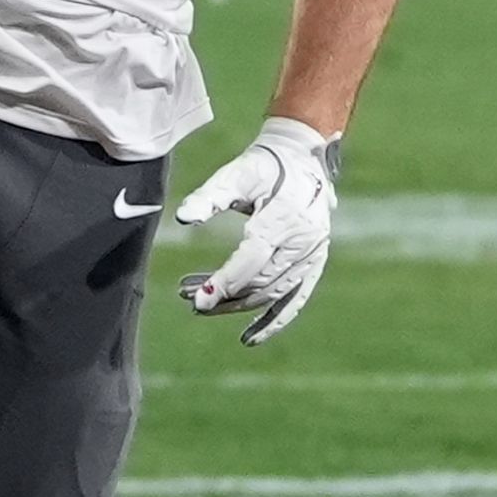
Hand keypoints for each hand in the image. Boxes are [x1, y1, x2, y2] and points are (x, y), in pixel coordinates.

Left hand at [175, 117, 340, 345]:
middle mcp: (303, 241)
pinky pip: (295, 299)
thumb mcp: (236, 173)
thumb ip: (210, 196)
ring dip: (238, 306)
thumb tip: (182, 218)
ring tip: (203, 307)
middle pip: (260, 281)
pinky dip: (273, 321)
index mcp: (284, 217)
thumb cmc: (264, 165)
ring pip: (273, 293)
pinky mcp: (314, 263)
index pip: (252, 260)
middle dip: (224, 295)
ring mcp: (313, 255)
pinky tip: (249, 339)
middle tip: (188, 300)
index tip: (197, 298)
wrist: (303, 158)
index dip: (224, 281)